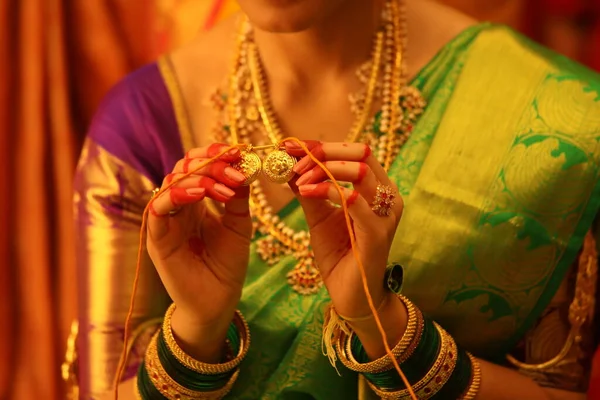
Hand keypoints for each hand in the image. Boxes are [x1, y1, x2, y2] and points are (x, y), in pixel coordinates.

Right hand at [147, 143, 251, 351]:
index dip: (216, 154)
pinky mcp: (156, 237)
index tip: (240, 151)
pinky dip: (178, 194)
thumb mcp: (239, 226)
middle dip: (211, 161)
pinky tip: (200, 193)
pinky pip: (158, 206)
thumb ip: (238, 197)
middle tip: (235, 163)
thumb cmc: (226, 266)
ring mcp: (165, 220)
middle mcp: (177, 206)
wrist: (217, 303)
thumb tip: (245, 165)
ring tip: (226, 183)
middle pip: (184, 167)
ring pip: (172, 181)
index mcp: (195, 201)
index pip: (198, 165)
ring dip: (200, 176)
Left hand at [286, 141, 403, 318]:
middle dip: (323, 153)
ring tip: (298, 179)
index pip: (356, 152)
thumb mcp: (319, 216)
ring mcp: (385, 216)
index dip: (323, 145)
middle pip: (361, 155)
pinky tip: (309, 191)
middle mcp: (388, 197)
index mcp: (377, 189)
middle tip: (293, 160)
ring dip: (324, 170)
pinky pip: (355, 202)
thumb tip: (288, 163)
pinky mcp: (377, 235)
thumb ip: (308, 190)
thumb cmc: (340, 254)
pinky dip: (330, 190)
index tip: (292, 145)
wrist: (352, 295)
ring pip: (360, 173)